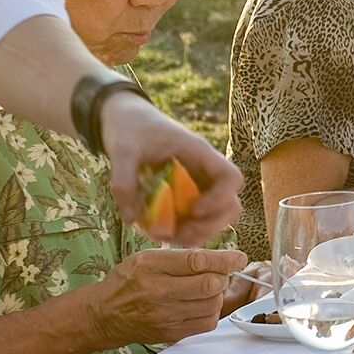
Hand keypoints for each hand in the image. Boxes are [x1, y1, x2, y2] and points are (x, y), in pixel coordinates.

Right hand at [84, 245, 248, 347]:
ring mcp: (165, 316)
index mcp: (152, 267)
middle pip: (209, 284)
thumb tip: (219, 258)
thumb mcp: (147, 257)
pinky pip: (207, 322)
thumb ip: (181, 257)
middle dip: (222, 276)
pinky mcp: (171, 333)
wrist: (105, 314)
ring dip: (217, 294)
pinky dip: (211, 311)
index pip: (197, 261)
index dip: (224, 259)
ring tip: (207, 289)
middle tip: (218, 273)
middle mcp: (158, 292)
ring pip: (212, 304)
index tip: (239, 257)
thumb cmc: (127, 281)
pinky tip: (201, 304)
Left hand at [100, 92, 242, 245]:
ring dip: (197, 233)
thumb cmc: (130, 127)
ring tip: (168, 236)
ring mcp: (196, 186)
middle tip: (181, 232)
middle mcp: (204, 172)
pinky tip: (158, 231)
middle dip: (210, 225)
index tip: (193, 210)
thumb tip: (131, 219)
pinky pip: (194, 220)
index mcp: (198, 153)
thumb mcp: (122, 150)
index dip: (219, 199)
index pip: (231, 178)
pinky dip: (182, 232)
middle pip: (230, 205)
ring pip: (215, 217)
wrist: (126, 118)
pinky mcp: (183, 197)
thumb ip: (124, 181)